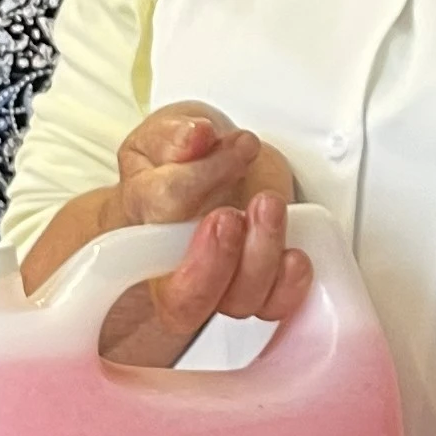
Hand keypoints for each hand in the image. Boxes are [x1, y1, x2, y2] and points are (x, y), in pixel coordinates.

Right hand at [95, 106, 310, 366]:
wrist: (210, 171)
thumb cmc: (184, 158)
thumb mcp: (169, 128)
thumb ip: (173, 133)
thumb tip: (195, 136)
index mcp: (141, 224)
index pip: (158, 216)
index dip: (188, 186)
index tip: (207, 143)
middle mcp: (176, 267)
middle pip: (186, 297)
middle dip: (215, 259)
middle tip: (232, 212)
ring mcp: (220, 283)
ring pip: (237, 300)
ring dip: (260, 254)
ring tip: (269, 206)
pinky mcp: (259, 286)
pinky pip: (273, 306)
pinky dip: (289, 284)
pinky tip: (294, 254)